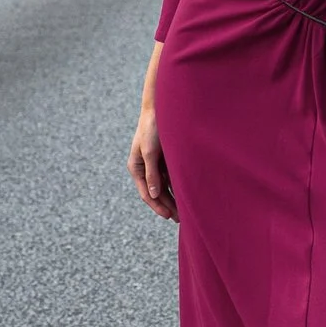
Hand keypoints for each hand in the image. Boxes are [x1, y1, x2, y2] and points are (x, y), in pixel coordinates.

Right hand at [129, 50, 175, 220]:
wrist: (162, 107)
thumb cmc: (152, 127)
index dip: (158, 206)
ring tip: (186, 212)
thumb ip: (151, 173)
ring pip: (165, 186)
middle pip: (157, 192)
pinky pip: (172, 177)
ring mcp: (156, 164)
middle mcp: (145, 168)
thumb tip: (153, 194)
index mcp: (136, 167)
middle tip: (181, 219)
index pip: (147, 193)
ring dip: (174, 198)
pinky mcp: (166, 158)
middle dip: (168, 206)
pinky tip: (189, 194)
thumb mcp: (150, 151)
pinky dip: (179, 186)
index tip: (169, 216)